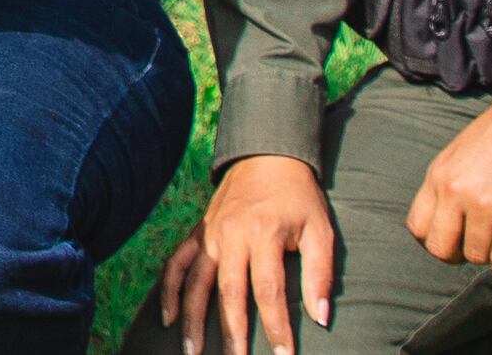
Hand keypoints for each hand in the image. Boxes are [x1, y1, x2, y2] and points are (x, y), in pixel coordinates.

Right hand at [154, 156, 338, 352]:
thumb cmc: (299, 198)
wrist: (267, 156)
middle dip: (232, 333)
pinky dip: (170, 290)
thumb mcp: (320, 230)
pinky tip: (169, 318)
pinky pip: (177, 263)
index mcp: (265, 233)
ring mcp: (210, 234)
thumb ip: (320, 274)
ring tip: (193, 352)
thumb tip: (322, 318)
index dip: (276, 326)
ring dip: (193, 319)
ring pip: (197, 283)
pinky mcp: (198, 232)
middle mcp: (232, 235)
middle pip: (228, 292)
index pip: (268, 290)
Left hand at [405, 68, 491, 273]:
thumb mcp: (461, 151)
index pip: (417, 226)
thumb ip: (449, 183)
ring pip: (475, 256)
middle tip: (470, 249)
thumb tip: (446, 221)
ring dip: (486, 255)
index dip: (431, 240)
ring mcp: (487, 204)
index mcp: (439, 173)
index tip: (448, 239)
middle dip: (454, 256)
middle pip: (440, 249)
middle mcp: (457, 190)